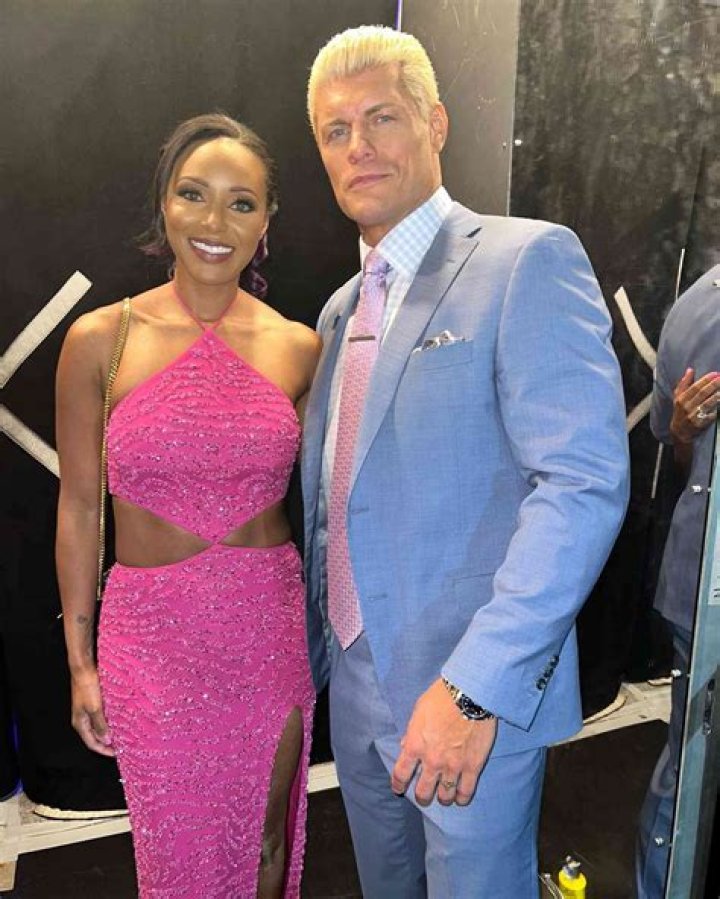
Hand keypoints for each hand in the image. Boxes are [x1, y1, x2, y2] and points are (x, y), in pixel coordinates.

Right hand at [70, 669, 114, 756]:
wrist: (83, 669)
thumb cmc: (87, 687)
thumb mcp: (95, 708)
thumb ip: (100, 725)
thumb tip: (105, 741)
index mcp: (80, 723)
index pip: (92, 744)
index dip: (104, 750)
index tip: (117, 754)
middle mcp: (82, 719)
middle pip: (95, 737)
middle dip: (107, 743)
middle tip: (121, 747)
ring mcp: (86, 711)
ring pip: (98, 727)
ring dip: (109, 732)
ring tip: (122, 736)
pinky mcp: (92, 703)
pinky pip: (101, 718)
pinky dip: (109, 722)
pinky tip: (118, 721)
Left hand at [391, 679, 496, 806]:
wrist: (469, 693)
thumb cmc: (441, 697)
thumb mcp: (418, 711)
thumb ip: (411, 732)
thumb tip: (406, 746)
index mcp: (415, 745)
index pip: (401, 774)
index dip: (398, 784)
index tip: (399, 789)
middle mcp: (432, 760)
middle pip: (423, 791)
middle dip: (422, 797)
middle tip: (424, 796)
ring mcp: (453, 766)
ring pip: (445, 795)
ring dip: (443, 798)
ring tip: (444, 796)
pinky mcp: (473, 766)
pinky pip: (466, 791)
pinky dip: (462, 798)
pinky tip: (460, 798)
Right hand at [670, 368, 719, 444]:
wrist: (680, 431)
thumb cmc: (680, 411)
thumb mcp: (677, 397)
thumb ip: (684, 383)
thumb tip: (690, 370)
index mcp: (681, 399)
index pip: (695, 387)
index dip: (705, 380)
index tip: (715, 373)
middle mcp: (686, 407)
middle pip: (702, 394)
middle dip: (714, 385)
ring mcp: (693, 415)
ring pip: (708, 403)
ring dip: (717, 396)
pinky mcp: (700, 423)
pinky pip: (710, 414)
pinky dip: (716, 409)